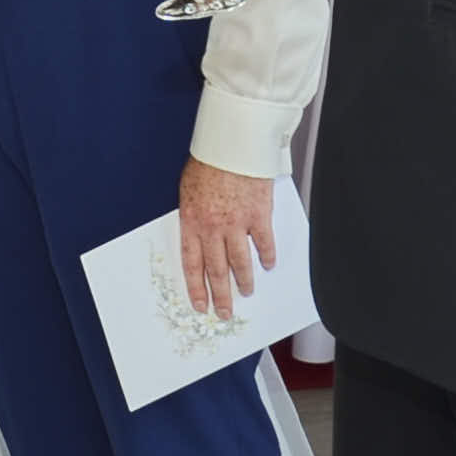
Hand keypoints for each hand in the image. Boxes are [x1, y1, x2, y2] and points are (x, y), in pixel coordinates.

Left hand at [179, 158, 278, 321]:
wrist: (232, 144)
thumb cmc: (209, 162)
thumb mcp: (188, 190)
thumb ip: (193, 216)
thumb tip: (198, 236)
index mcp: (192, 222)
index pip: (192, 264)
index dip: (196, 288)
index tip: (200, 304)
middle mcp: (213, 227)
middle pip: (217, 270)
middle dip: (221, 295)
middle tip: (225, 312)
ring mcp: (237, 223)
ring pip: (240, 262)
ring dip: (244, 281)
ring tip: (247, 292)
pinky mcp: (258, 215)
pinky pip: (264, 243)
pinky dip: (267, 256)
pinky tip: (268, 264)